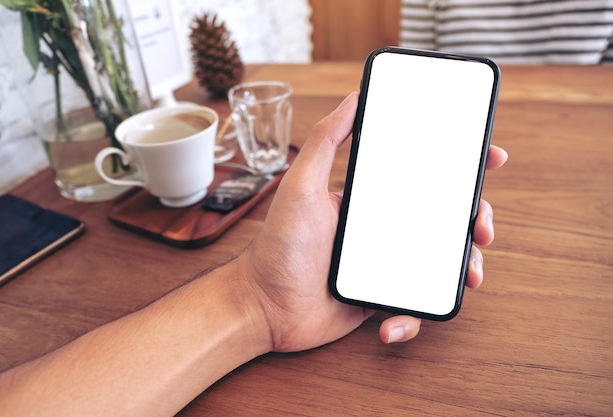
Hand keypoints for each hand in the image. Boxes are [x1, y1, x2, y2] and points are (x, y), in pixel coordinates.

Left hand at [237, 92, 507, 351]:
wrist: (262, 306)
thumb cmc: (278, 245)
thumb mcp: (300, 185)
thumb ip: (325, 140)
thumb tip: (354, 98)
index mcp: (371, 200)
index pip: (424, 177)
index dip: (461, 167)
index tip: (490, 157)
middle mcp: (383, 230)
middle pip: (444, 220)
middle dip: (475, 221)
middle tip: (482, 227)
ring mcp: (384, 265)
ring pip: (440, 264)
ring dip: (462, 269)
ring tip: (467, 276)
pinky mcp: (379, 299)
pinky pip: (410, 307)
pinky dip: (410, 319)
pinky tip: (391, 324)